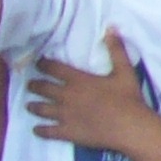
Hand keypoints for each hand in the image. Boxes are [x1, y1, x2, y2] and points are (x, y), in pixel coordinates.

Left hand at [25, 30, 157, 156]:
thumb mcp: (125, 71)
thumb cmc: (128, 98)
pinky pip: (47, 131)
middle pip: (42, 88)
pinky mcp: (67, 132)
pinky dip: (39, 130)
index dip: (43, 64)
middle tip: (31, 84)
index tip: (39, 63)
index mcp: (78, 80)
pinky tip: (37, 129)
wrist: (130, 127)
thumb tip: (111, 28)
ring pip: (40, 109)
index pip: (53, 68)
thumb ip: (116, 50)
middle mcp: (66, 96)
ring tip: (30, 105)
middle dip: (34, 85)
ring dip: (33, 106)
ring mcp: (64, 115)